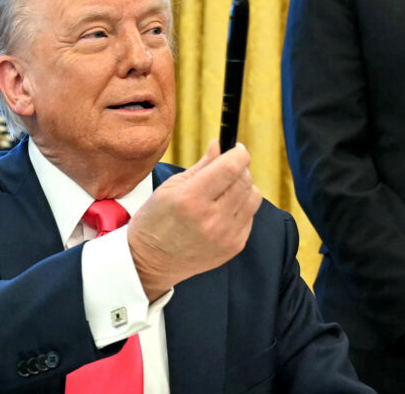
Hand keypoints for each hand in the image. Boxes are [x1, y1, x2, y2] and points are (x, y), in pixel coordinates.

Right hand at [128, 139, 262, 300]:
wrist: (151, 261)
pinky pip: (249, 216)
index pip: (230, 168)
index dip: (238, 153)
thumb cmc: (155, 220)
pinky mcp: (234, 247)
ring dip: (243, 187)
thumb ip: (201, 165)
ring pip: (253, 197)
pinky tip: (221, 210)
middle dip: (239, 168)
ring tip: (225, 190)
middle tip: (226, 168)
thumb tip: (220, 144)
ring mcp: (225, 236)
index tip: (236, 148)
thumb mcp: (170, 187)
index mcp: (191, 200)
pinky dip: (240, 207)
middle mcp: (211, 219)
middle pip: (244, 181)